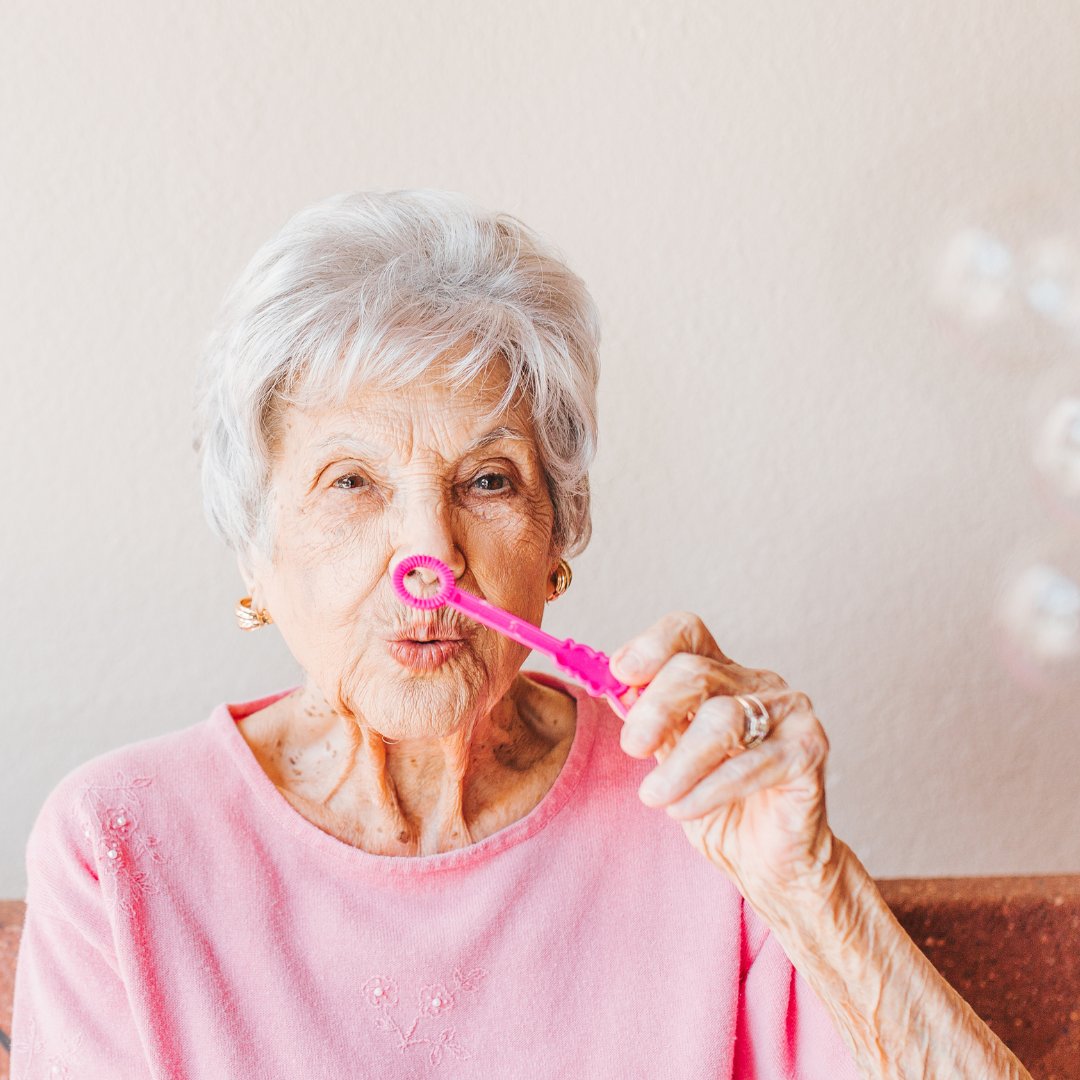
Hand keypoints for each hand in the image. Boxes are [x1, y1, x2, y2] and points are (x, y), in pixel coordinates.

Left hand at [611, 611, 836, 902]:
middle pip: (696, 671)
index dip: (651, 646)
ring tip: (653, 796)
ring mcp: (788, 713)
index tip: (621, 675)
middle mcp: (758, 684)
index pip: (687, 632)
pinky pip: (752, 764)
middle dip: (655, 709)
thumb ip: (648, 720)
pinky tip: (682, 809)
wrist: (766, 858)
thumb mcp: (670, 756)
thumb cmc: (715, 802)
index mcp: (721, 674)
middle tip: (632, 748)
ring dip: (679, 762)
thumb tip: (614, 689)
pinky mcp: (809, 751)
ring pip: (722, 717)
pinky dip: (708, 789)